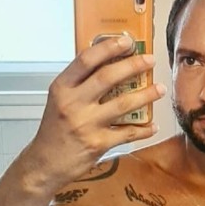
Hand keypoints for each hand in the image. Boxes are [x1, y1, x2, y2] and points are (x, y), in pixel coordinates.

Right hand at [23, 34, 166, 189]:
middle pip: (108, 77)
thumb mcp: (59, 101)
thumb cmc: (55, 131)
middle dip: (133, 66)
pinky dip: (143, 130)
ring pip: (123, 104)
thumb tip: (108, 65)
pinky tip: (153, 126)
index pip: (86, 60)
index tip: (127, 41)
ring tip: (160, 89)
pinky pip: (127, 133)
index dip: (109, 47)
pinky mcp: (98, 144)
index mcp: (62, 88)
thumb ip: (80, 85)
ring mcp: (86, 124)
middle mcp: (73, 103)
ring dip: (146, 95)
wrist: (45, 163)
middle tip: (150, 60)